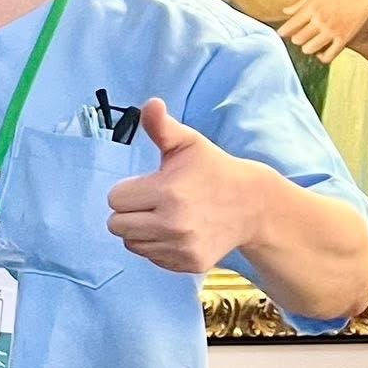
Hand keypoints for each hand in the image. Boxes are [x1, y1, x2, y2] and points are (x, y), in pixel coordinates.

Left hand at [104, 98, 264, 273]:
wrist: (253, 205)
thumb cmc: (212, 170)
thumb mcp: (188, 143)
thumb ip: (161, 126)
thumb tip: (150, 104)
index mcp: (167, 192)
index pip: (115, 199)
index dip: (129, 190)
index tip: (151, 184)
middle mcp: (173, 224)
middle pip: (116, 225)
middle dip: (130, 211)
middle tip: (156, 201)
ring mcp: (182, 247)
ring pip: (130, 243)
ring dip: (140, 230)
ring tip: (166, 215)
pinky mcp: (189, 264)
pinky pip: (150, 257)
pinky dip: (157, 246)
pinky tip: (177, 232)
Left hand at [278, 0, 367, 62]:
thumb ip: (301, 2)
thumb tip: (285, 11)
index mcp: (311, 8)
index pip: (289, 27)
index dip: (283, 32)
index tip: (283, 32)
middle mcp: (320, 21)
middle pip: (297, 40)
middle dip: (296, 38)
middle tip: (299, 34)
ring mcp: (333, 31)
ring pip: (309, 49)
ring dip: (307, 47)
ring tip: (311, 41)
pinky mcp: (345, 38)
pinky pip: (329, 56)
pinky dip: (322, 56)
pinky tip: (321, 50)